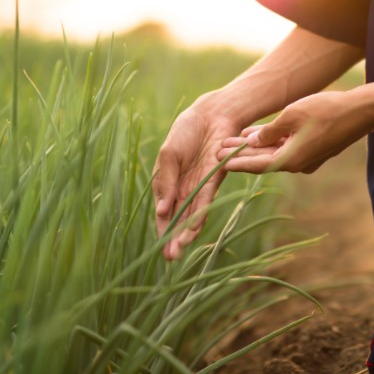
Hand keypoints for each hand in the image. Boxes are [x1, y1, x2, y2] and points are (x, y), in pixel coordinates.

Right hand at [153, 102, 240, 260]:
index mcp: (170, 185)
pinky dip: (199, 215)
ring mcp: (200, 187)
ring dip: (186, 233)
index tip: (159, 249)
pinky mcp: (214, 180)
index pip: (164, 213)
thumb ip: (165, 181)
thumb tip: (161, 211)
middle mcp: (185, 190)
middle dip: (174, 239)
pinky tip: (193, 229)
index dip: (162, 231)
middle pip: (179, 220)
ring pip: (192, 216)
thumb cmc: (185, 132)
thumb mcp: (169, 156)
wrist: (210, 115)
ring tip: (180, 250)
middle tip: (169, 258)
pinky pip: (206, 201)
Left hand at [217, 90, 373, 173]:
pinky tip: (257, 134)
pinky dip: (272, 142)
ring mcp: (307, 158)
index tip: (218, 162)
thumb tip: (253, 141)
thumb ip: (269, 130)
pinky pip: (287, 148)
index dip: (236, 162)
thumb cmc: (326, 110)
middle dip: (241, 154)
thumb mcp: (291, 115)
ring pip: (275, 153)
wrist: (361, 111)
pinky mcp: (314, 150)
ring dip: (255, 147)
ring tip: (233, 141)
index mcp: (291, 160)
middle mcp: (298, 164)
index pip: (257, 165)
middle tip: (219, 149)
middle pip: (263, 160)